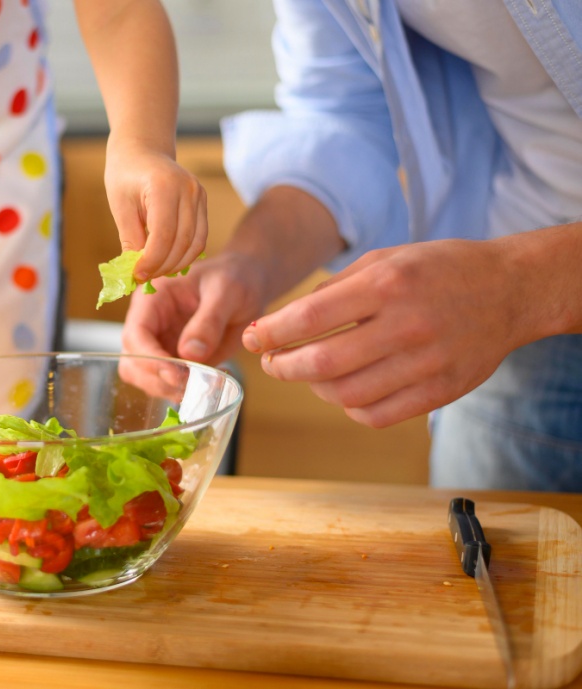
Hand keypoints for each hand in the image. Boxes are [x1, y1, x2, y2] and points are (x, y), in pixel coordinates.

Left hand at [104, 137, 207, 280]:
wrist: (142, 150)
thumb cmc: (126, 175)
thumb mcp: (120, 206)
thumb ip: (130, 239)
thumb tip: (137, 273)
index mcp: (165, 186)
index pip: (164, 234)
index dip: (151, 260)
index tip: (137, 275)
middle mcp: (189, 190)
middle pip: (182, 242)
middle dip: (162, 266)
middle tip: (143, 277)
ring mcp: (200, 195)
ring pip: (195, 244)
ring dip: (175, 264)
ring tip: (154, 271)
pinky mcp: (203, 202)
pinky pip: (199, 238)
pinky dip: (185, 255)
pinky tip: (167, 261)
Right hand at [119, 252, 263, 393]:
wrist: (246, 282)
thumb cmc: (234, 278)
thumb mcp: (226, 293)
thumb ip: (208, 321)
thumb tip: (190, 353)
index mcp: (152, 299)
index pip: (136, 334)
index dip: (149, 358)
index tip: (175, 375)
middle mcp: (149, 324)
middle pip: (132, 361)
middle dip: (157, 379)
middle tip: (192, 385)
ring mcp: (160, 345)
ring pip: (146, 378)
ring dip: (170, 390)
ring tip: (205, 384)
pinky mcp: (175, 361)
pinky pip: (169, 384)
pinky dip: (186, 391)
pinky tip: (212, 382)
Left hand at [242, 239, 527, 426]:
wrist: (511, 289)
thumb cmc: (439, 269)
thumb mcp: (385, 259)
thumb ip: (335, 289)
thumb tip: (286, 321)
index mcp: (387, 285)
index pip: (309, 317)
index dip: (270, 333)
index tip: (252, 338)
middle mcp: (406, 325)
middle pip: (321, 363)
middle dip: (282, 366)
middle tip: (270, 362)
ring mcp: (427, 363)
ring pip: (346, 395)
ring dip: (313, 388)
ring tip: (307, 374)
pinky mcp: (441, 391)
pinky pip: (378, 415)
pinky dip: (349, 407)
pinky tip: (343, 391)